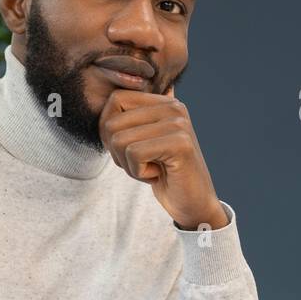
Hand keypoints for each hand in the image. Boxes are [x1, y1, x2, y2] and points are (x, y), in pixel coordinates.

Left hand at [98, 87, 227, 230]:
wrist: (192, 202)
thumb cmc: (162, 173)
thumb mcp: (139, 142)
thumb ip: (128, 119)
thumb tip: (110, 97)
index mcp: (163, 102)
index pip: (115, 100)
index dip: (109, 131)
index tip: (130, 149)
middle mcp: (173, 107)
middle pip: (112, 123)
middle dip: (117, 152)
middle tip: (143, 162)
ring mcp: (178, 123)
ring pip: (119, 140)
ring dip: (128, 164)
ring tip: (152, 168)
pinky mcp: (180, 143)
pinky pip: (133, 153)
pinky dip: (138, 172)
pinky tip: (158, 175)